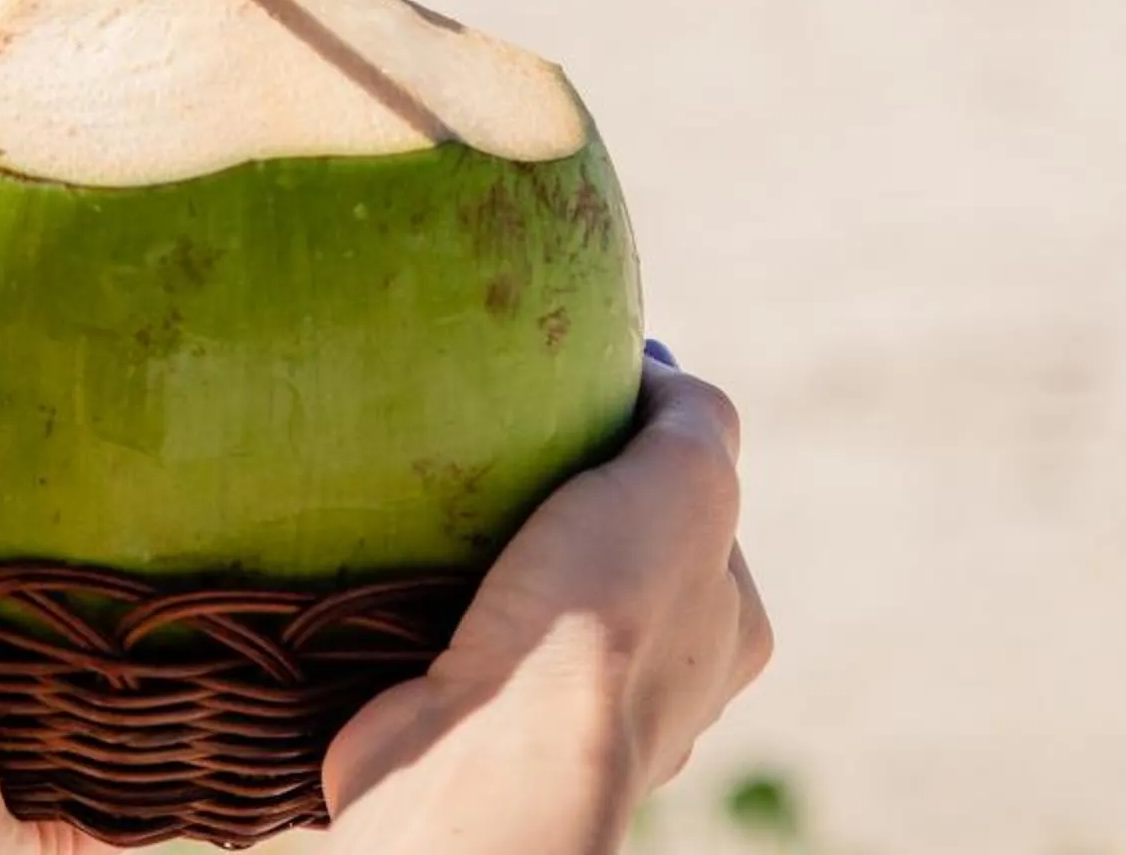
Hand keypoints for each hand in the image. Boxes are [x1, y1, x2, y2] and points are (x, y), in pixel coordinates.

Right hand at [323, 354, 775, 854]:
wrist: (487, 756)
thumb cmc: (606, 614)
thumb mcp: (690, 473)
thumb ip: (693, 412)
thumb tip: (655, 369)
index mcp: (729, 629)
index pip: (695, 508)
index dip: (645, 443)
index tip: (584, 397)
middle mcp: (657, 686)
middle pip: (607, 551)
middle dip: (561, 500)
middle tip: (502, 445)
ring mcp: (559, 720)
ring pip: (526, 600)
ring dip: (482, 551)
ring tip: (438, 496)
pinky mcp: (469, 729)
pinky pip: (446, 637)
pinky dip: (422, 596)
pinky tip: (396, 557)